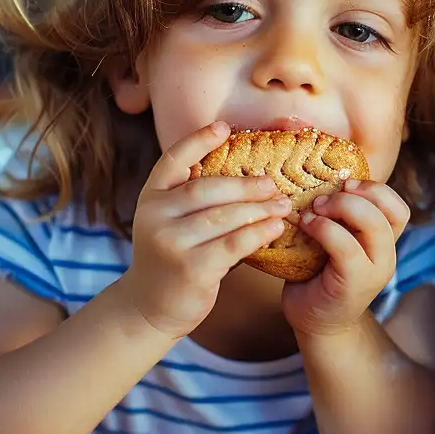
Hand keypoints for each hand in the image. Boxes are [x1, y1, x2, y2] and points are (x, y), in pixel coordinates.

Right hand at [120, 120, 291, 339]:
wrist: (152, 306)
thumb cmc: (174, 259)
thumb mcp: (172, 223)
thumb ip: (194, 201)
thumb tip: (246, 178)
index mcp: (150, 197)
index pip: (173, 160)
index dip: (198, 141)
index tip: (225, 127)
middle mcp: (155, 215)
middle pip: (207, 188)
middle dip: (245, 184)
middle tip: (273, 183)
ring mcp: (170, 241)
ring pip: (223, 217)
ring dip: (258, 209)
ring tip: (283, 205)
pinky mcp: (191, 268)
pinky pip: (233, 244)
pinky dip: (258, 233)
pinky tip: (277, 228)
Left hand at [281, 181, 411, 338]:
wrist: (314, 319)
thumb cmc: (317, 274)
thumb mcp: (335, 239)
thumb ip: (339, 216)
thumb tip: (318, 174)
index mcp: (385, 243)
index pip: (398, 207)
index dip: (374, 189)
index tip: (343, 185)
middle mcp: (387, 257)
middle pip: (390, 211)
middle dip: (354, 195)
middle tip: (322, 199)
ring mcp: (374, 272)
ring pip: (373, 224)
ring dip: (341, 208)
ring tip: (314, 211)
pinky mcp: (355, 284)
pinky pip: (346, 246)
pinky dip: (323, 228)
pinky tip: (305, 226)